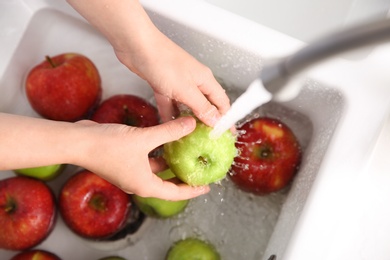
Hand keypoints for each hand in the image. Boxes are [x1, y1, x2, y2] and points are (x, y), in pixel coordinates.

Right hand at [74, 117, 209, 200]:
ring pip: (157, 170)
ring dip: (171, 163)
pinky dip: (158, 153)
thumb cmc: (107, 146)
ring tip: (187, 153)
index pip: (175, 193)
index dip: (192, 190)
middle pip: (167, 183)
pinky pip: (147, 160)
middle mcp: (138, 182)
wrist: (78, 142)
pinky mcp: (125, 162)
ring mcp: (131, 172)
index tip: (206, 186)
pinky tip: (166, 141)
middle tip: (198, 169)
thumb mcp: (144, 138)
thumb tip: (191, 124)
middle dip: (183, 177)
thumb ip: (169, 132)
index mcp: (145, 184)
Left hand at [115, 30, 229, 126]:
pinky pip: (169, 103)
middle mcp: (193, 81)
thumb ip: (202, 107)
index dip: (225, 118)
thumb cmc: (163, 63)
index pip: (221, 102)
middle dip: (207, 121)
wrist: (137, 47)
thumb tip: (216, 120)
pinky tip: (168, 124)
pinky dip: (169, 113)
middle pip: (205, 104)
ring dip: (187, 119)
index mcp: (205, 80)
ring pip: (186, 105)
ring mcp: (177, 83)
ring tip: (189, 136)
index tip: (227, 133)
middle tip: (207, 138)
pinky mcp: (163, 84)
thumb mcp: (186, 90)